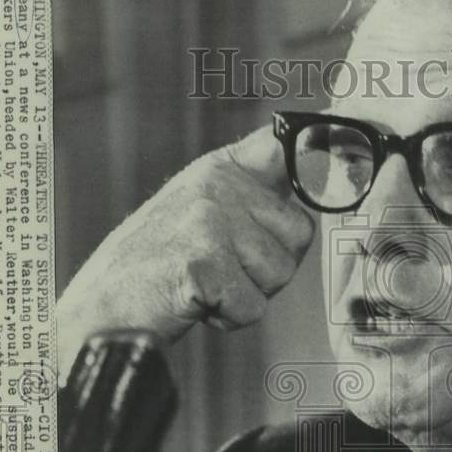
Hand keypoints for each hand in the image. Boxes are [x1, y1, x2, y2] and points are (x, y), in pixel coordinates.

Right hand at [55, 124, 314, 378]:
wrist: (100, 308)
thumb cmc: (156, 268)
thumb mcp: (200, 212)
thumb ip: (249, 193)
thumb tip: (314, 164)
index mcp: (218, 170)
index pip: (283, 145)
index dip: (324, 142)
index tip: (350, 133)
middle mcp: (216, 185)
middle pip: (299, 235)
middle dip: (270, 268)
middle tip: (222, 271)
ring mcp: (209, 220)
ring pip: (280, 274)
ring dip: (247, 294)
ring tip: (204, 285)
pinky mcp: (203, 262)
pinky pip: (254, 306)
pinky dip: (229, 318)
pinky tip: (193, 302)